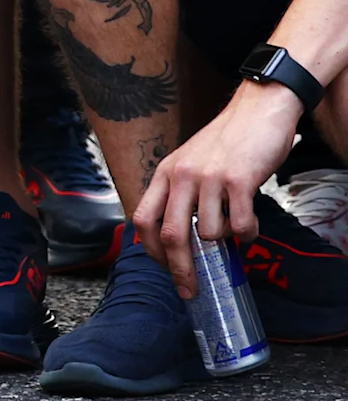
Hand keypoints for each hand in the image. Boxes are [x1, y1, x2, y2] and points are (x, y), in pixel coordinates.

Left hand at [135, 80, 305, 297]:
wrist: (257, 110)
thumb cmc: (226, 142)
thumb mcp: (190, 163)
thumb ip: (181, 193)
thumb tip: (182, 236)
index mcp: (165, 173)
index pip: (142, 218)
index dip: (151, 250)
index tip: (164, 269)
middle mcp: (181, 176)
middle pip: (170, 235)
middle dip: (180, 269)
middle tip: (190, 290)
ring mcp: (209, 178)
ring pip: (208, 233)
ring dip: (224, 244)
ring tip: (235, 232)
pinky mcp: (238, 181)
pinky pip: (240, 225)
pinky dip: (246, 236)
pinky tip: (250, 228)